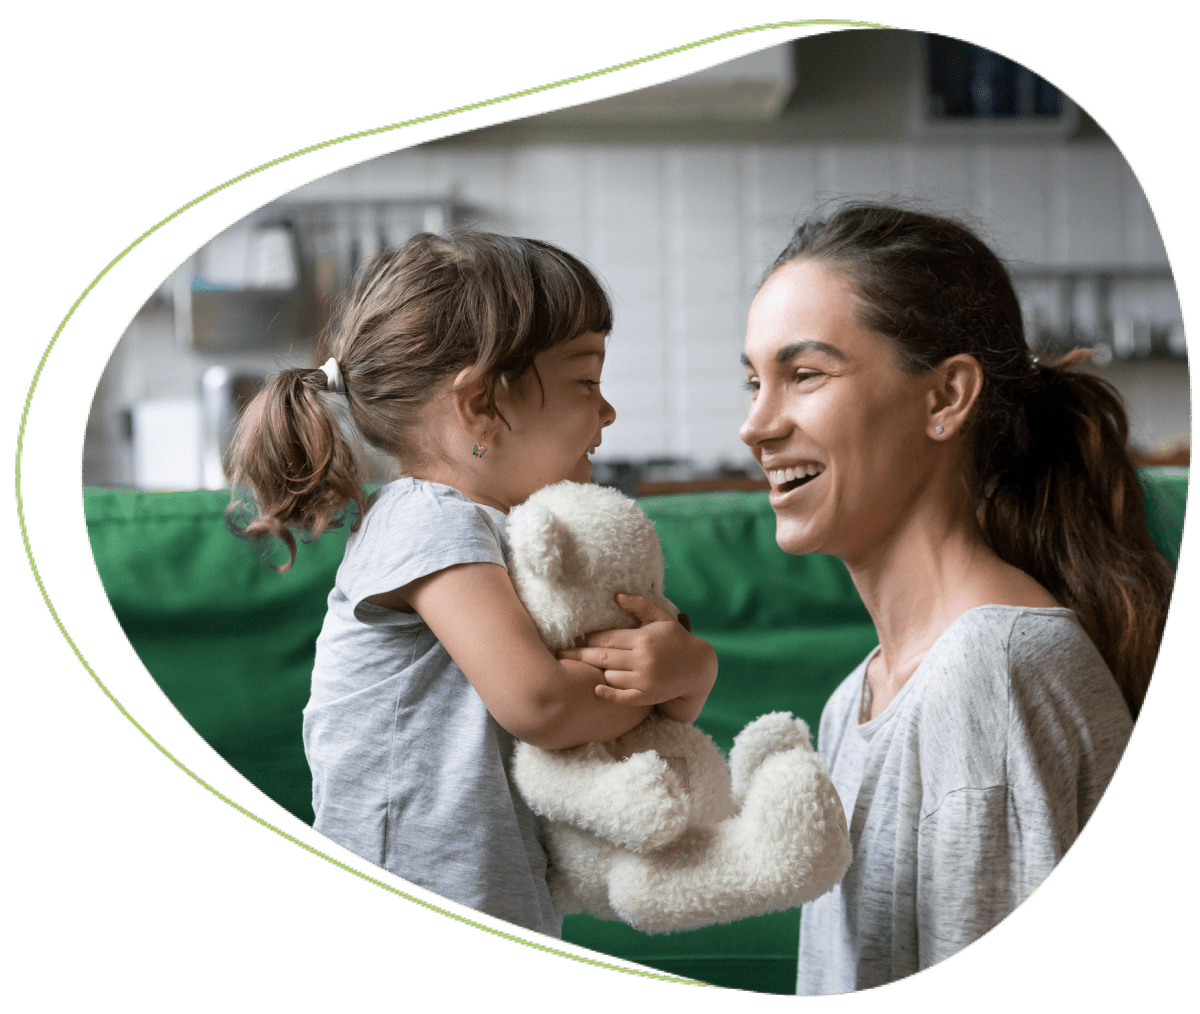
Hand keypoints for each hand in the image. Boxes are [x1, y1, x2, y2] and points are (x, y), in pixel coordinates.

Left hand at [557, 594, 716, 721]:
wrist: (697, 668)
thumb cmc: (676, 639)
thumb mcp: (662, 617)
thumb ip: (640, 605)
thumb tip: (616, 596)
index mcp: (643, 638)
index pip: (607, 638)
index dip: (589, 638)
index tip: (576, 637)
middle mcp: (642, 659)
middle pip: (602, 657)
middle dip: (580, 654)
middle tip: (562, 652)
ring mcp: (644, 680)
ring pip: (609, 675)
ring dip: (599, 670)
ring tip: (587, 666)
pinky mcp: (646, 696)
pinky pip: (621, 696)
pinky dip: (607, 693)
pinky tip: (596, 688)